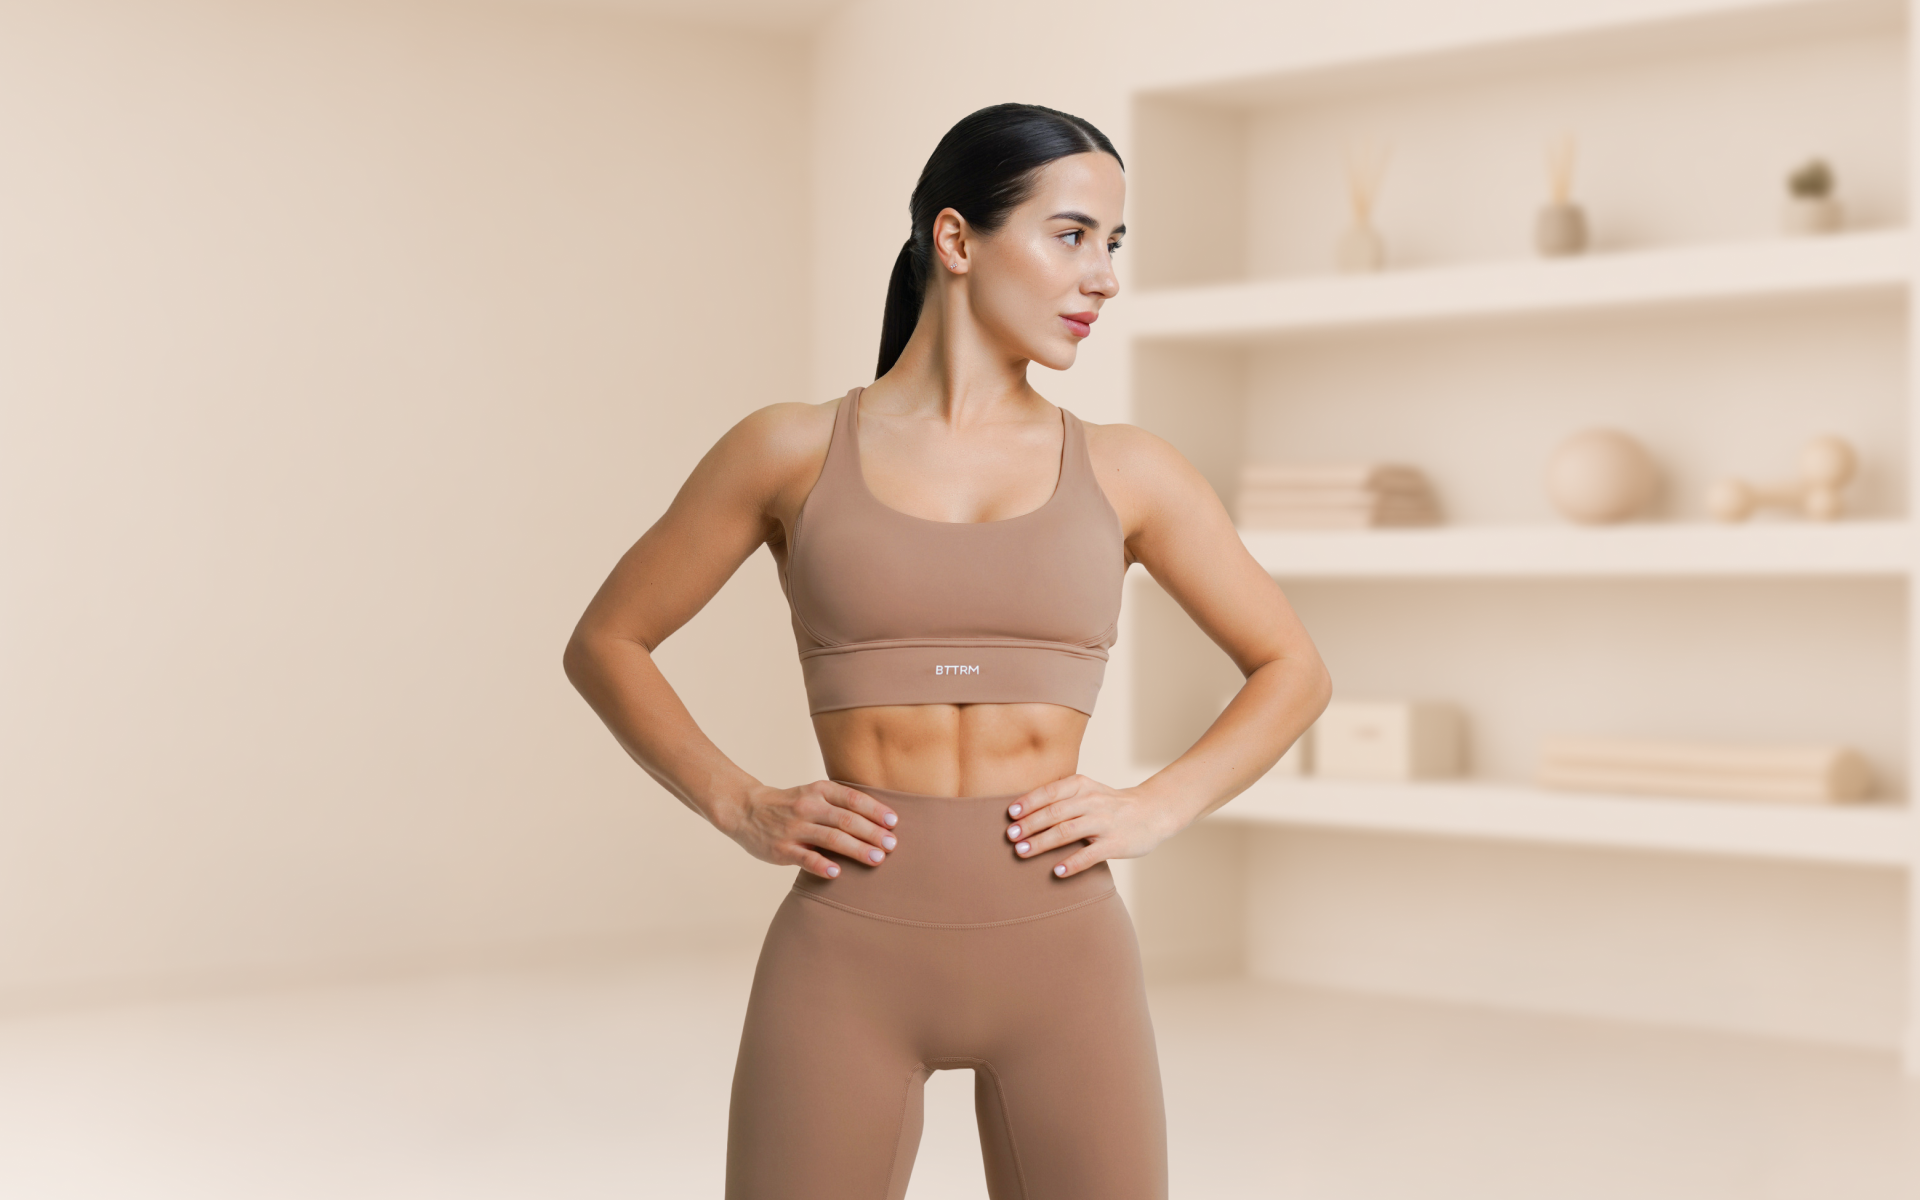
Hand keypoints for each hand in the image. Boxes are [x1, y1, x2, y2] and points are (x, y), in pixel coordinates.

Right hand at [716, 781, 898, 879]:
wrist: (746, 809)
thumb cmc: (790, 804)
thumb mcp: (814, 793)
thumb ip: (841, 803)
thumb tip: (881, 821)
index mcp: (819, 791)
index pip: (853, 799)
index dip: (875, 811)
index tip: (894, 823)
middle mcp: (808, 806)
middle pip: (846, 820)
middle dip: (872, 833)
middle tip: (892, 845)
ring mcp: (794, 828)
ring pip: (830, 838)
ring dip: (856, 849)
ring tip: (877, 859)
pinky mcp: (782, 848)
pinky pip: (805, 857)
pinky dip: (822, 864)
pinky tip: (838, 872)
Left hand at [1003, 774, 1180, 878]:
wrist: (1153, 811)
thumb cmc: (1111, 804)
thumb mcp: (1089, 790)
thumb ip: (1062, 797)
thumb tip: (1023, 812)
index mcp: (1082, 786)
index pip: (1050, 792)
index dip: (1028, 803)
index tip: (1010, 815)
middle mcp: (1092, 801)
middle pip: (1054, 813)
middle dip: (1029, 825)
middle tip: (1010, 837)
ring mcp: (1104, 823)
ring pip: (1066, 832)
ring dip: (1041, 843)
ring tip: (1021, 852)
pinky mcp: (1115, 844)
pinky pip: (1089, 855)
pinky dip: (1071, 864)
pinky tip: (1056, 872)